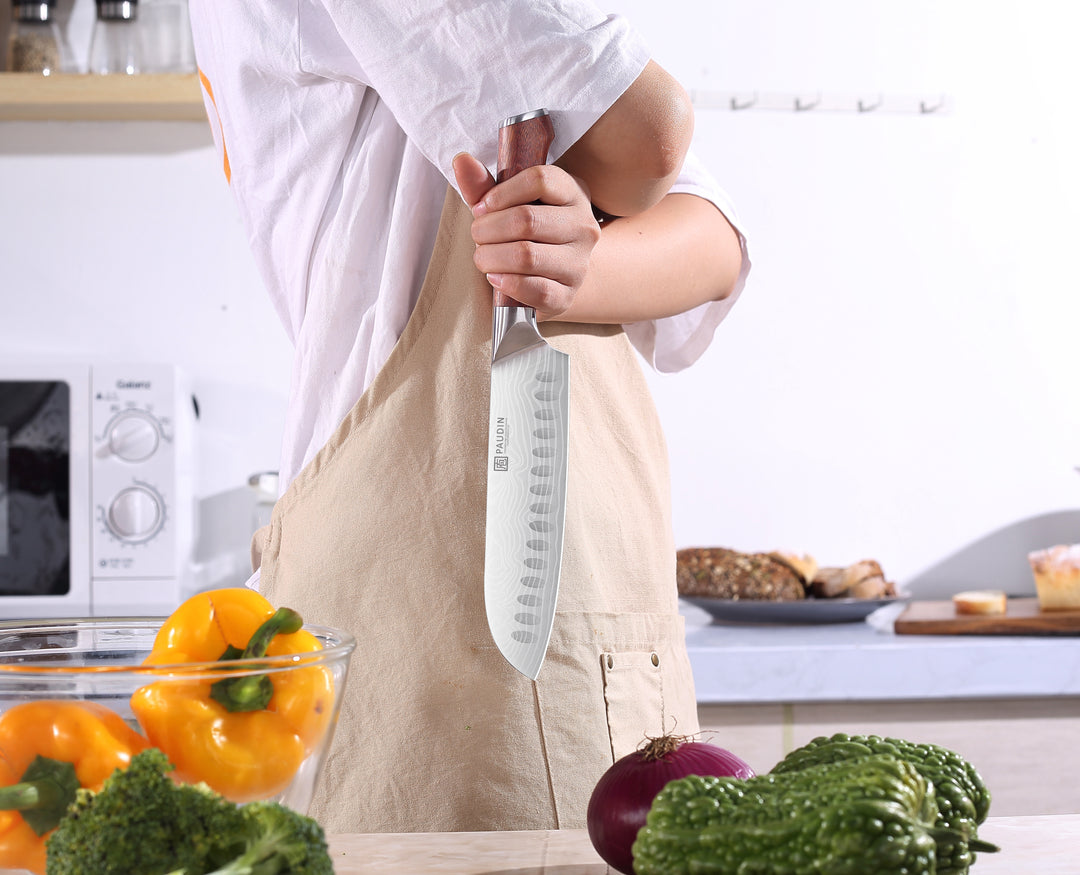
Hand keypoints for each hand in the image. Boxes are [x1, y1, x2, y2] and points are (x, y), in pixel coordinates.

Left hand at [452, 152, 600, 318]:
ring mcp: (579, 263)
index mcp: (573, 193)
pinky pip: (533, 288)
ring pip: (526, 256)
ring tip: (483, 257)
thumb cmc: (528, 233)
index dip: (501, 193)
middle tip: (477, 235)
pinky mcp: (567, 294)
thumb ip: (484, 185)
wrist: (554, 275)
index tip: (482, 207)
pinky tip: (495, 277)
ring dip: (491, 257)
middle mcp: (584, 226)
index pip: (539, 180)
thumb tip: (461, 160)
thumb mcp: (509, 203)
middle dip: (488, 229)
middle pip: (526, 220)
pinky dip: (506, 282)